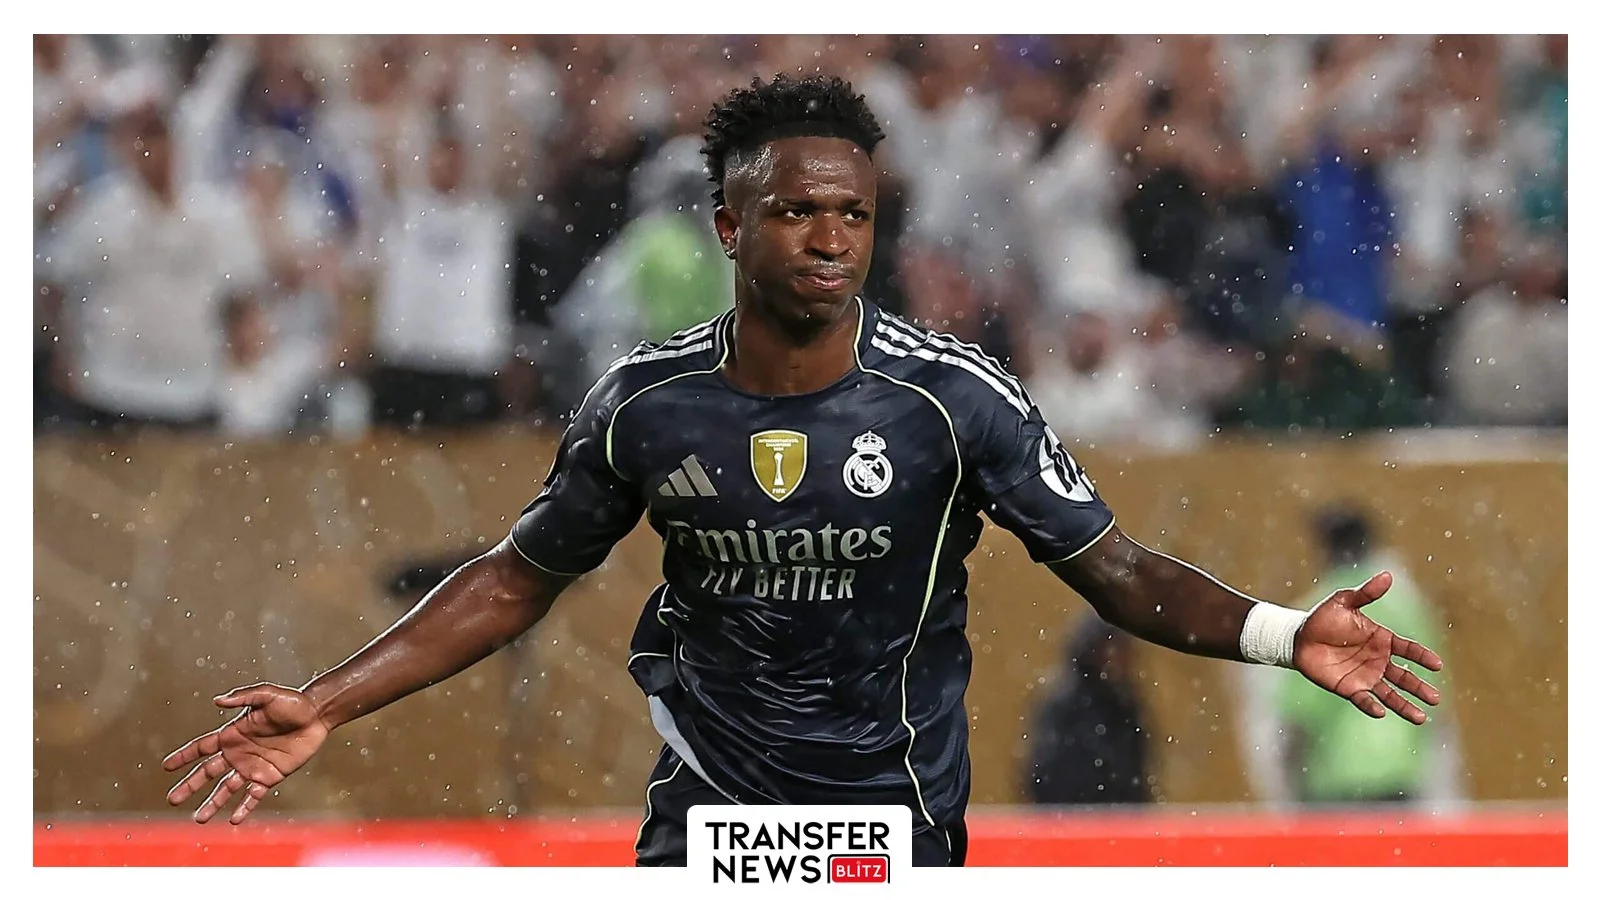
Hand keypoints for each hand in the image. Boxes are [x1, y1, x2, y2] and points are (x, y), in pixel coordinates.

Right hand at [162, 683, 330, 824]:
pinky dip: (244, 807)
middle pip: (207, 772)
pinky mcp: (270, 776)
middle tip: (172, 799)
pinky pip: (254, 796)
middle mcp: (239, 752)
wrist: (318, 715)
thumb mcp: (267, 694)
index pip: (202, 747)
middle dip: (189, 785)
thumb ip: (243, 696)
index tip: (166, 766)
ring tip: (199, 818)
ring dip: (213, 803)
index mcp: (233, 733)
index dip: (184, 756)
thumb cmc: (293, 702)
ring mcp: (253, 766)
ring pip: (227, 789)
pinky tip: (234, 819)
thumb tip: (217, 700)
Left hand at [1292, 571, 1443, 723]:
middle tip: (1436, 699)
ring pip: (1390, 694)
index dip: (1422, 657)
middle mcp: (1378, 660)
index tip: (1437, 665)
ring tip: (1422, 718)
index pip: (1408, 650)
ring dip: (1405, 706)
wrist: (1298, 637)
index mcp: (1382, 640)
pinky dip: (1372, 707)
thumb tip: (1388, 575)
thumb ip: (1366, 593)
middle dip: (1420, 688)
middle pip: (1405, 677)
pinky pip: (1364, 700)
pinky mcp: (1349, 688)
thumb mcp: (1344, 602)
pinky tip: (1381, 713)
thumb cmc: (1322, 618)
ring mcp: (1365, 676)